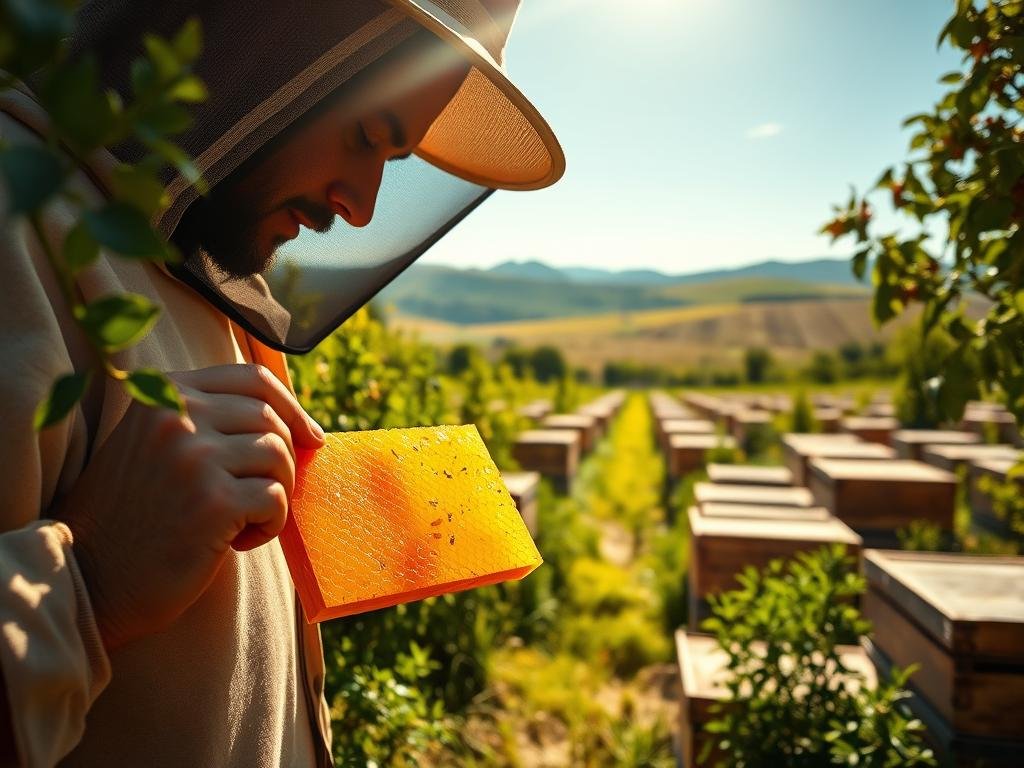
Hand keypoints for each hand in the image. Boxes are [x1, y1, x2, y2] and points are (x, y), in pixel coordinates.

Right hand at [55, 364, 324, 650]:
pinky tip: (237, 542)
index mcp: (164, 392)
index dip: (292, 407)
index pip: (253, 379)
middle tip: (256, 497)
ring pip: (279, 456)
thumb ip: (213, 419)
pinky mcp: (213, 501)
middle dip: (282, 461)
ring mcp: (194, 456)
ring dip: (275, 494)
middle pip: (272, 420)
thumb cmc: (140, 514)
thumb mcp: (162, 444)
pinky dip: (270, 524)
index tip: (311, 437)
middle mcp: (177, 414)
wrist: (92, 578)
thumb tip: (304, 426)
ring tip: (240, 520)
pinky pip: (276, 498)